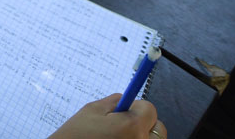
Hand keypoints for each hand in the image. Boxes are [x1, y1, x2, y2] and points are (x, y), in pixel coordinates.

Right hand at [48, 94, 165, 138]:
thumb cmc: (77, 135)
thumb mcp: (92, 110)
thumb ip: (114, 101)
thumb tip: (128, 99)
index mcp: (132, 126)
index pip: (150, 110)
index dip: (137, 108)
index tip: (126, 111)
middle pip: (158, 128)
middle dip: (143, 124)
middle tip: (123, 126)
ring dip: (142, 137)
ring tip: (119, 138)